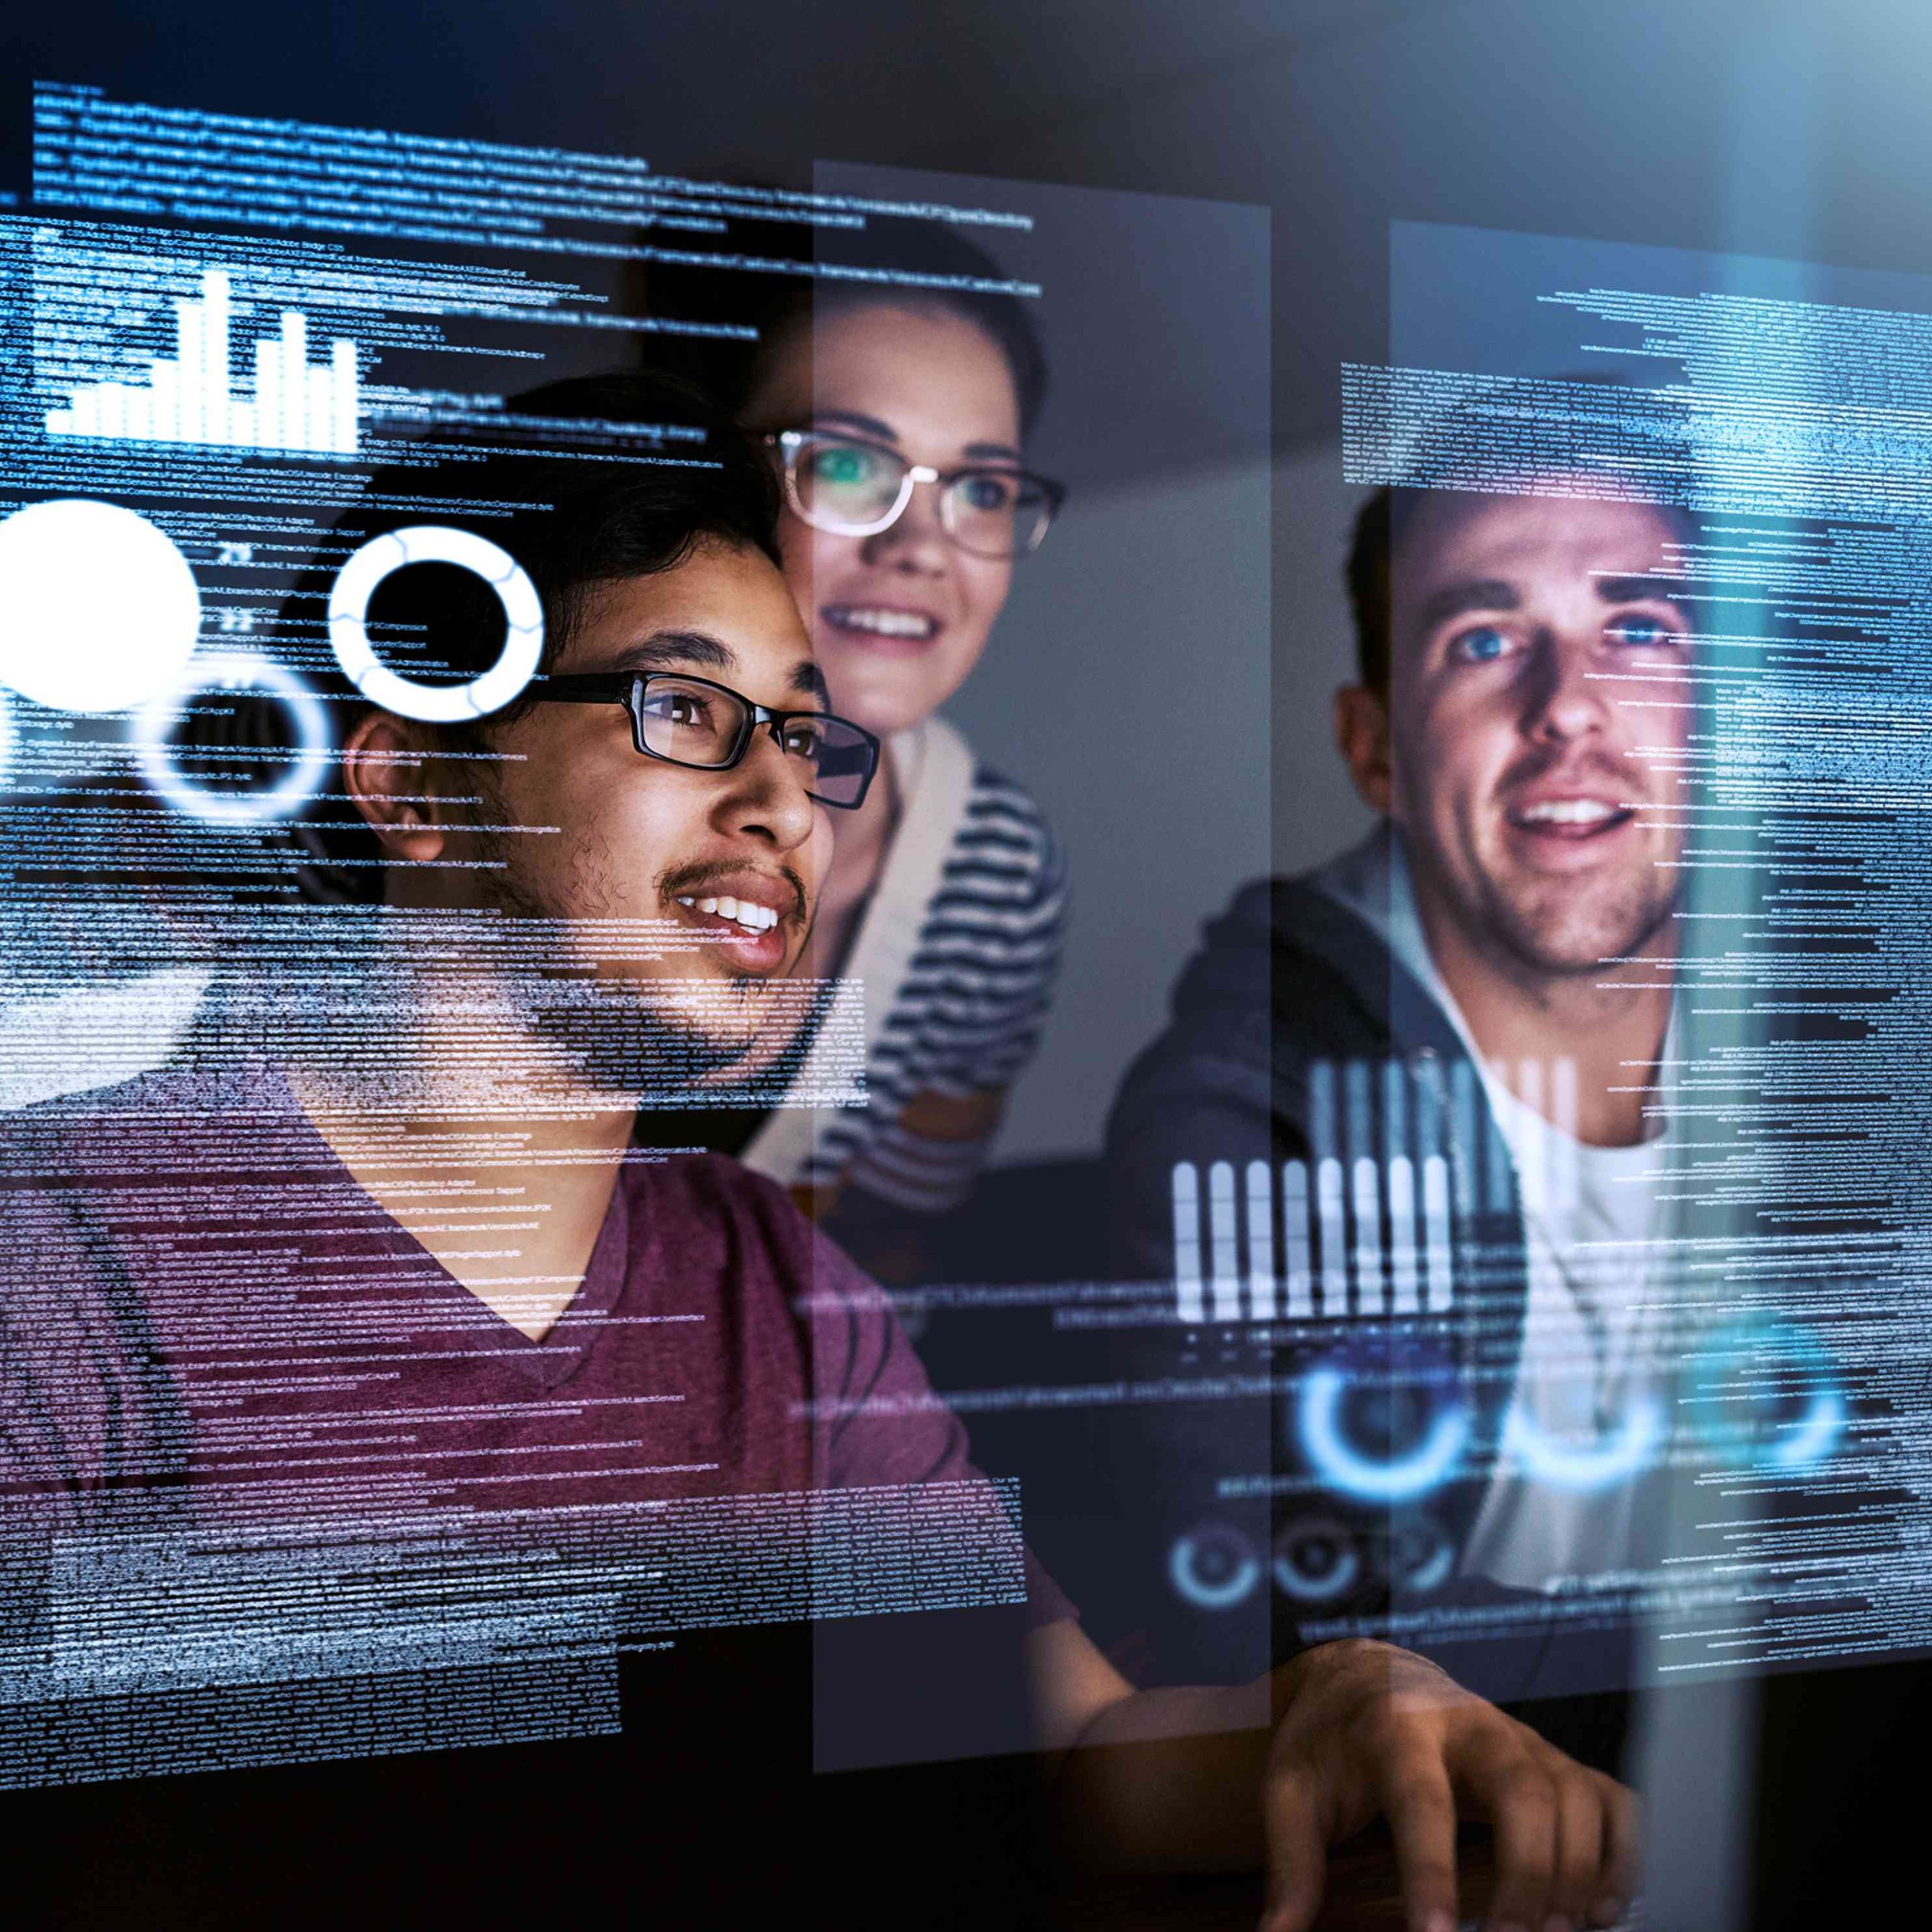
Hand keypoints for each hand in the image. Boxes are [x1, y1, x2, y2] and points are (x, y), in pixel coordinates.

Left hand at [1259, 1639, 1636, 1931]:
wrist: (1367, 1674)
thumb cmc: (1329, 1740)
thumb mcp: (1291, 1788)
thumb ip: (1290, 1864)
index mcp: (1396, 1726)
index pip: (1421, 1797)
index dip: (1431, 1870)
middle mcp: (1470, 1724)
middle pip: (1523, 1788)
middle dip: (1527, 1873)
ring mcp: (1521, 1738)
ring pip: (1574, 1792)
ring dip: (1577, 1870)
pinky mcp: (1553, 1757)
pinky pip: (1610, 1797)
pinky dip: (1622, 1852)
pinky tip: (1598, 1908)